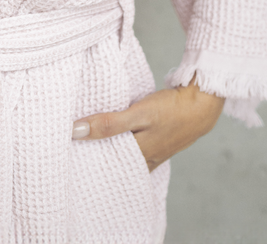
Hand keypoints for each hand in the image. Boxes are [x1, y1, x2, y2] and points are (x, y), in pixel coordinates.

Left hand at [71, 79, 224, 169]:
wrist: (203, 101)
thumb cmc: (171, 108)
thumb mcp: (138, 114)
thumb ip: (108, 124)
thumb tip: (75, 131)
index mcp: (137, 157)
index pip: (103, 165)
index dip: (84, 160)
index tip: (63, 153)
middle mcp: (144, 159)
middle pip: (113, 162)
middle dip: (94, 156)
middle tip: (69, 148)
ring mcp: (153, 152)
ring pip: (124, 155)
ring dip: (108, 149)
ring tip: (86, 142)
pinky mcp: (158, 140)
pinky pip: (135, 147)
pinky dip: (123, 142)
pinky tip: (114, 135)